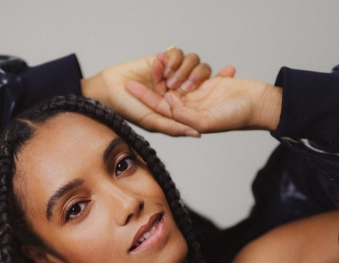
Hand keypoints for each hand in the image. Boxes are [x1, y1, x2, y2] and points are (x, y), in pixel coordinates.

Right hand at [81, 48, 212, 136]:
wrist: (108, 90)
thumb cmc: (128, 110)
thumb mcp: (153, 122)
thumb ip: (175, 127)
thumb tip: (198, 134)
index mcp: (181, 106)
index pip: (207, 94)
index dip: (219, 83)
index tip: (229, 76)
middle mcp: (179, 89)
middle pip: (203, 74)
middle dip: (197, 77)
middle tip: (184, 86)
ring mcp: (171, 74)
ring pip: (192, 61)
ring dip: (180, 69)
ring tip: (165, 80)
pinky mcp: (162, 60)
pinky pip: (176, 53)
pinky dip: (169, 60)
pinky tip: (157, 67)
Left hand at [129, 70, 282, 133]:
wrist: (260, 105)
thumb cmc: (236, 117)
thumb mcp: (204, 120)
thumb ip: (183, 115)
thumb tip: (168, 103)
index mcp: (187, 119)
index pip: (160, 107)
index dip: (144, 97)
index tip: (129, 85)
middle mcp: (192, 108)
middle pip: (167, 92)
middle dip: (158, 78)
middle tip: (152, 63)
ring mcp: (202, 95)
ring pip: (181, 80)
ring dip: (176, 70)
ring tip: (172, 62)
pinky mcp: (212, 83)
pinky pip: (197, 73)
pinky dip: (191, 67)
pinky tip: (182, 59)